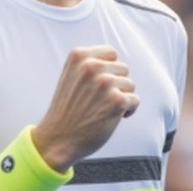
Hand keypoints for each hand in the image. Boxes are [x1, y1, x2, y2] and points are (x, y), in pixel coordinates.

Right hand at [32, 45, 138, 171]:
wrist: (57, 140)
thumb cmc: (66, 111)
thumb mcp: (70, 75)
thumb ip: (89, 63)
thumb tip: (113, 61)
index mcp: (79, 56)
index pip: (111, 53)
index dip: (110, 69)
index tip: (102, 82)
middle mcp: (92, 66)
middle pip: (123, 69)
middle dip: (116, 84)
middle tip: (102, 99)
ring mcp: (105, 83)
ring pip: (130, 84)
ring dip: (122, 97)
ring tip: (105, 108)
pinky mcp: (117, 101)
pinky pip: (135, 100)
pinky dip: (128, 110)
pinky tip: (114, 116)